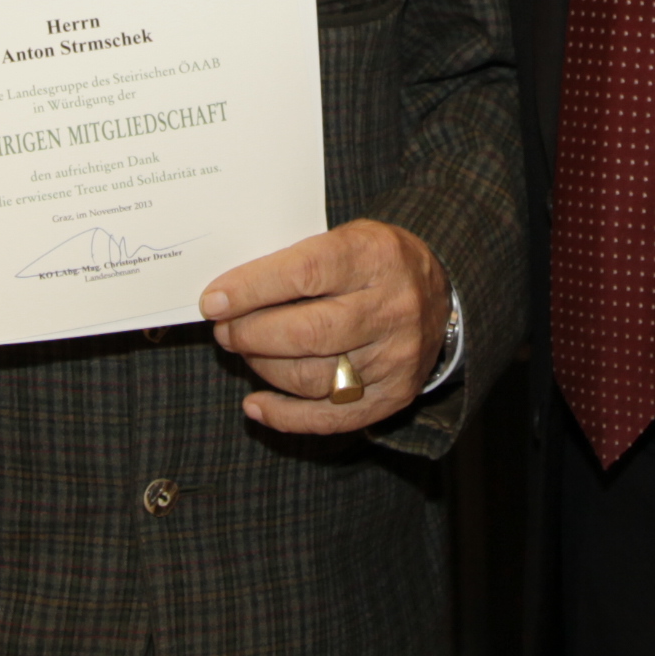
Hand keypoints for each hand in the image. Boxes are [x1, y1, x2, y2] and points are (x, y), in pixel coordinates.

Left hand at [200, 220, 445, 433]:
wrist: (441, 293)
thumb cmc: (374, 261)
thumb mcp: (347, 237)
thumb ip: (297, 258)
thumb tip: (229, 292)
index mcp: (377, 256)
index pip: (305, 273)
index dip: (251, 289)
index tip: (213, 301)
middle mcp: (392, 309)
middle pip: (308, 332)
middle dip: (252, 334)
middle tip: (226, 330)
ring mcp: (396, 357)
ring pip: (314, 377)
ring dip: (264, 369)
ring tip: (245, 351)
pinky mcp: (394, 395)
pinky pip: (331, 418)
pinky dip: (285, 416)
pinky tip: (256, 404)